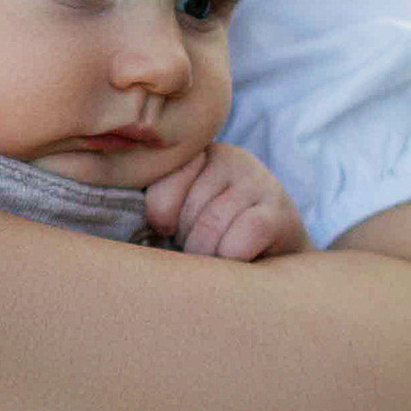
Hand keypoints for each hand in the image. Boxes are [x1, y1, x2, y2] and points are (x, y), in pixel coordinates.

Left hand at [142, 139, 308, 261]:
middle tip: (201, 247)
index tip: (171, 229)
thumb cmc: (218, 235)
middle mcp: (230, 157)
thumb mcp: (184, 211)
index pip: (161, 183)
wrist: (277, 256)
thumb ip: (159, 204)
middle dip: (188, 241)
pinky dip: (232, 257)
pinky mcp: (279, 212)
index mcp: (198, 152)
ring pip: (211, 226)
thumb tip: (131, 229)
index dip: (161, 217)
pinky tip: (238, 258)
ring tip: (218, 253)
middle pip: (187, 210)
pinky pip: (241, 238)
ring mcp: (258, 181)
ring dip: (209, 253)